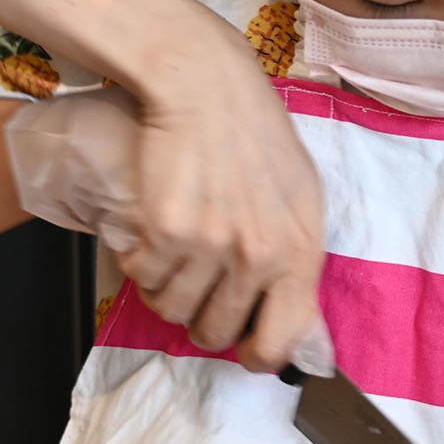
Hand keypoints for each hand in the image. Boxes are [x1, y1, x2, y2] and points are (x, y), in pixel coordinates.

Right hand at [122, 24, 326, 370]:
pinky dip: (142, 263)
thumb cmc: (258, 138)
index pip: (284, 340)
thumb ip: (297, 257)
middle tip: (199, 283)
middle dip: (202, 318)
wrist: (208, 88)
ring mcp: (210, 245)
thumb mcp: (302, 199)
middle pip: (215, 333)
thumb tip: (296, 322)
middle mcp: (259, 256)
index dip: (259, 355)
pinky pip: (142, 279)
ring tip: (177, 252)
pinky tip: (156, 231)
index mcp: (301, 251)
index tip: (244, 346)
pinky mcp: (165, 231)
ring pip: (172, 311)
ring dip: (167, 290)